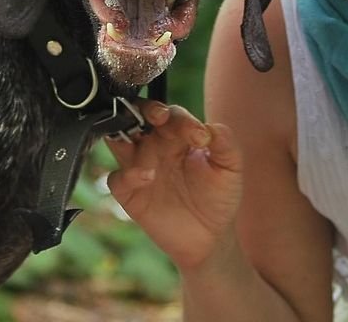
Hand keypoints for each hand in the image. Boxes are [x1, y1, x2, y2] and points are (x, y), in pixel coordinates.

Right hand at [105, 101, 243, 269]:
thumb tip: (209, 128)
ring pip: (119, 139)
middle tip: (159, 116)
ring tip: (143, 139)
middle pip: (139, 116)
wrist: (210, 236)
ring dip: (126, 133)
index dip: (182, 120)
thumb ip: (225, 144)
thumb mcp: (230, 168)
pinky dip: (127, 174)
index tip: (199, 137)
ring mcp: (139, 167)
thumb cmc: (219, 197)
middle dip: (146, 110)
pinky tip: (147, 176)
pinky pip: (117, 178)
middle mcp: (154, 146)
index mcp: (178, 135)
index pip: (172, 115)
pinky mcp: (130, 193)